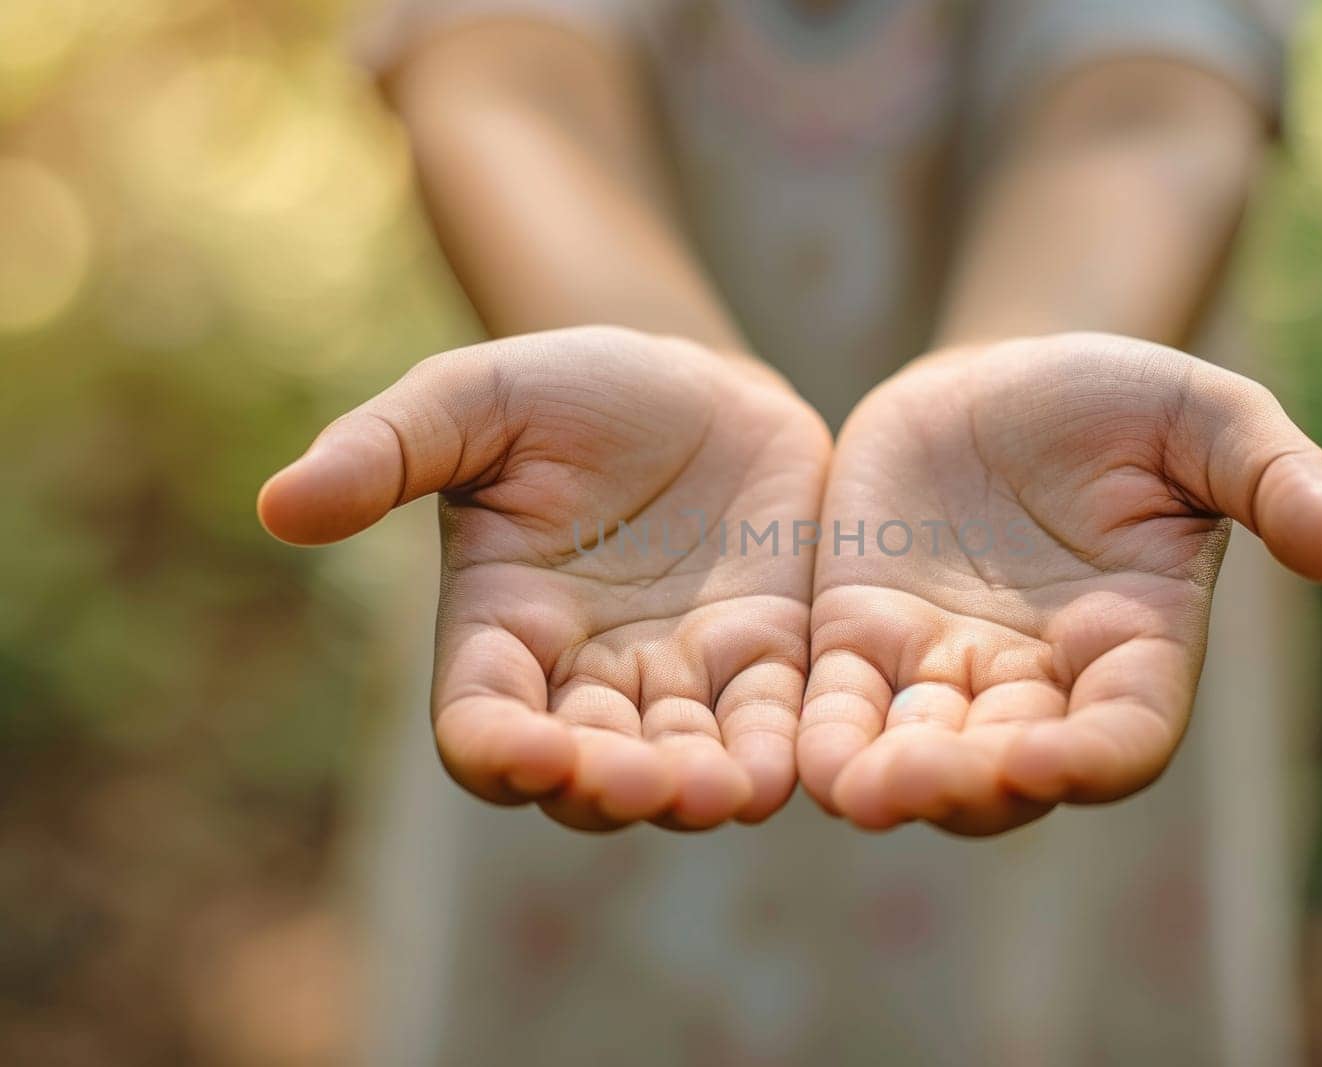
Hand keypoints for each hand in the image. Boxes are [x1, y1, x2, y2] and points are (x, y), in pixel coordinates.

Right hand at [258, 327, 829, 829]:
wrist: (699, 382)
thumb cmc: (571, 390)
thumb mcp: (476, 398)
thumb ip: (387, 448)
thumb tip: (277, 506)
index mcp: (501, 630)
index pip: (481, 721)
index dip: (498, 749)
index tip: (529, 750)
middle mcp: (587, 678)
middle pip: (583, 773)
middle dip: (609, 785)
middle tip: (641, 782)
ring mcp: (680, 679)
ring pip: (681, 768)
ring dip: (698, 791)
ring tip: (724, 790)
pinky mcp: (767, 661)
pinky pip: (770, 726)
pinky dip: (779, 754)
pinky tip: (792, 765)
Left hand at [798, 333, 1321, 834]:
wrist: (994, 379)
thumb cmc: (1112, 399)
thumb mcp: (1203, 415)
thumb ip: (1274, 476)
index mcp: (1133, 645)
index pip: (1125, 733)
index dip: (1092, 757)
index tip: (1050, 760)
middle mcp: (1039, 682)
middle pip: (1011, 768)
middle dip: (971, 783)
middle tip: (922, 784)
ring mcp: (946, 668)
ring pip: (919, 752)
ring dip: (889, 779)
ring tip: (856, 790)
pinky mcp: (863, 639)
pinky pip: (843, 704)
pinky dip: (825, 737)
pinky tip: (798, 755)